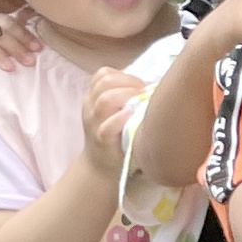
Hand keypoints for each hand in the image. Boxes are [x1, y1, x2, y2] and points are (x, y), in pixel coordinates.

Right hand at [83, 67, 142, 181]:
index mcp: (93, 97)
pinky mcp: (102, 141)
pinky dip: (120, 118)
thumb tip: (150, 83)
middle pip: (104, 83)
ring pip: (104, 100)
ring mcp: (94, 124)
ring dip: (127, 96)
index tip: (141, 84)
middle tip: (145, 91)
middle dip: (128, 82)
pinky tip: (132, 115)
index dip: (123, 75)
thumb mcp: (112, 112)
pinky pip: (107, 127)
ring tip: (142, 100)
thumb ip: (123, 96)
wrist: (100, 167)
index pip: (102, 75)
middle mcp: (90, 107)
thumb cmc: (114, 136)